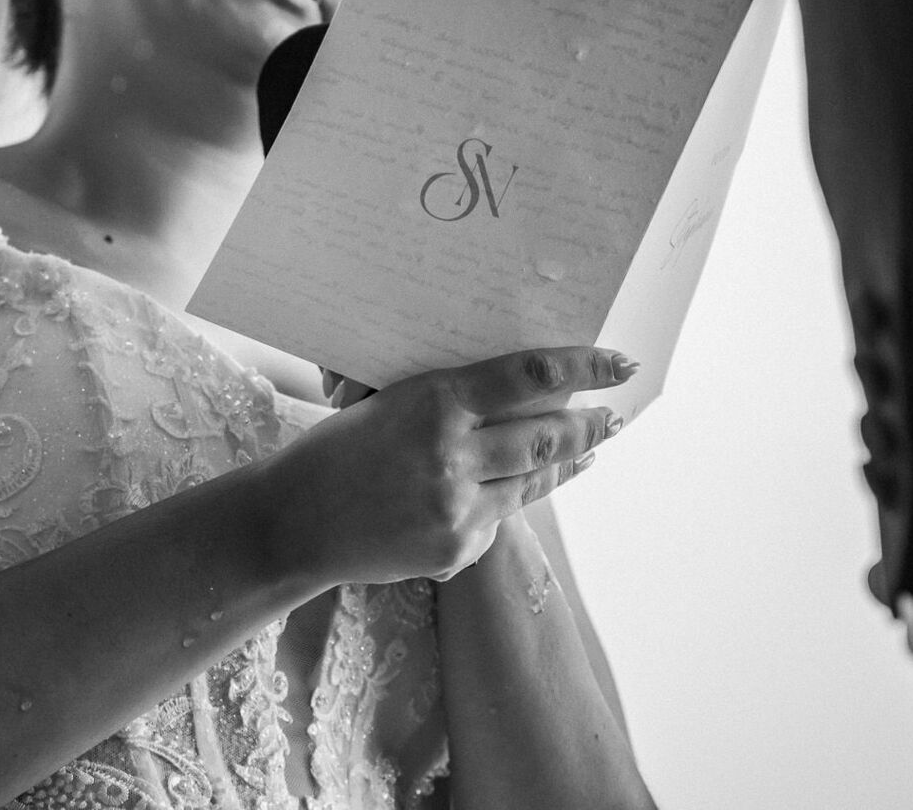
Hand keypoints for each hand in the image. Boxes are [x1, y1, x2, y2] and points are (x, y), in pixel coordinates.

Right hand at [273, 347, 633, 586]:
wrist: (294, 522)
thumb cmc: (335, 451)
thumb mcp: (389, 404)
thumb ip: (451, 398)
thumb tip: (521, 385)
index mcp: (434, 402)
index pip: (530, 376)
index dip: (584, 368)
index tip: (618, 363)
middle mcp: (452, 453)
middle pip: (548, 433)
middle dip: (591, 423)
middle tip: (617, 414)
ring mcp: (457, 507)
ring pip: (535, 479)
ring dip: (567, 462)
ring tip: (590, 447)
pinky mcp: (456, 548)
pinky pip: (500, 518)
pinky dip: (510, 499)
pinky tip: (518, 486)